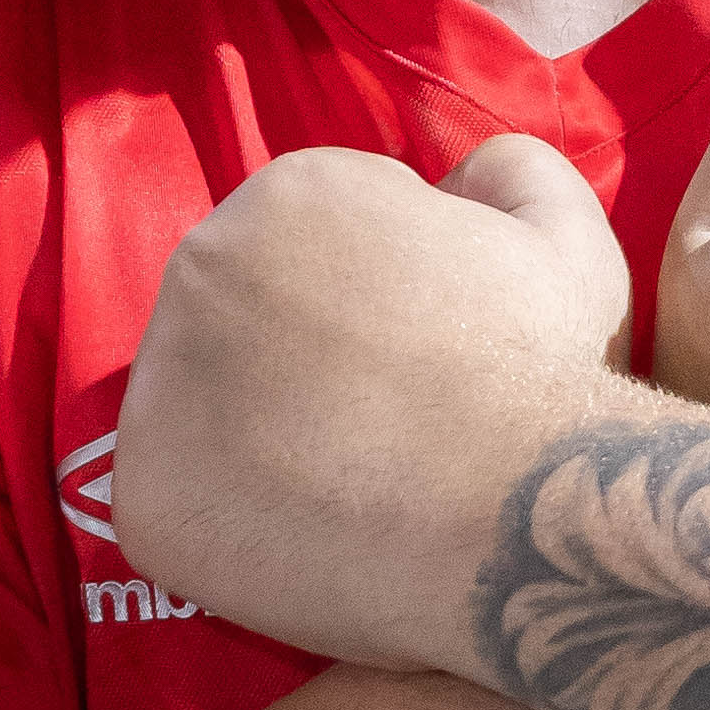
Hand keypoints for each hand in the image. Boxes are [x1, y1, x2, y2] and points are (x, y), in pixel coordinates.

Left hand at [110, 137, 640, 668]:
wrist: (522, 519)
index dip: (372, 302)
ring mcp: (159, 380)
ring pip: (200, 405)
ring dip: (256, 434)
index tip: (419, 357)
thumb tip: (459, 178)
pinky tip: (307, 538)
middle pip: (240, 315)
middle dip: (299, 360)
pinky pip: (176, 502)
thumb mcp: (565, 233)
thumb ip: (507, 171)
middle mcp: (200, 267)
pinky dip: (227, 525)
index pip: (308, 242)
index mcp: (288, 190)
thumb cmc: (549, 374)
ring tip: (348, 484)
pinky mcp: (144, 493)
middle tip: (380, 426)